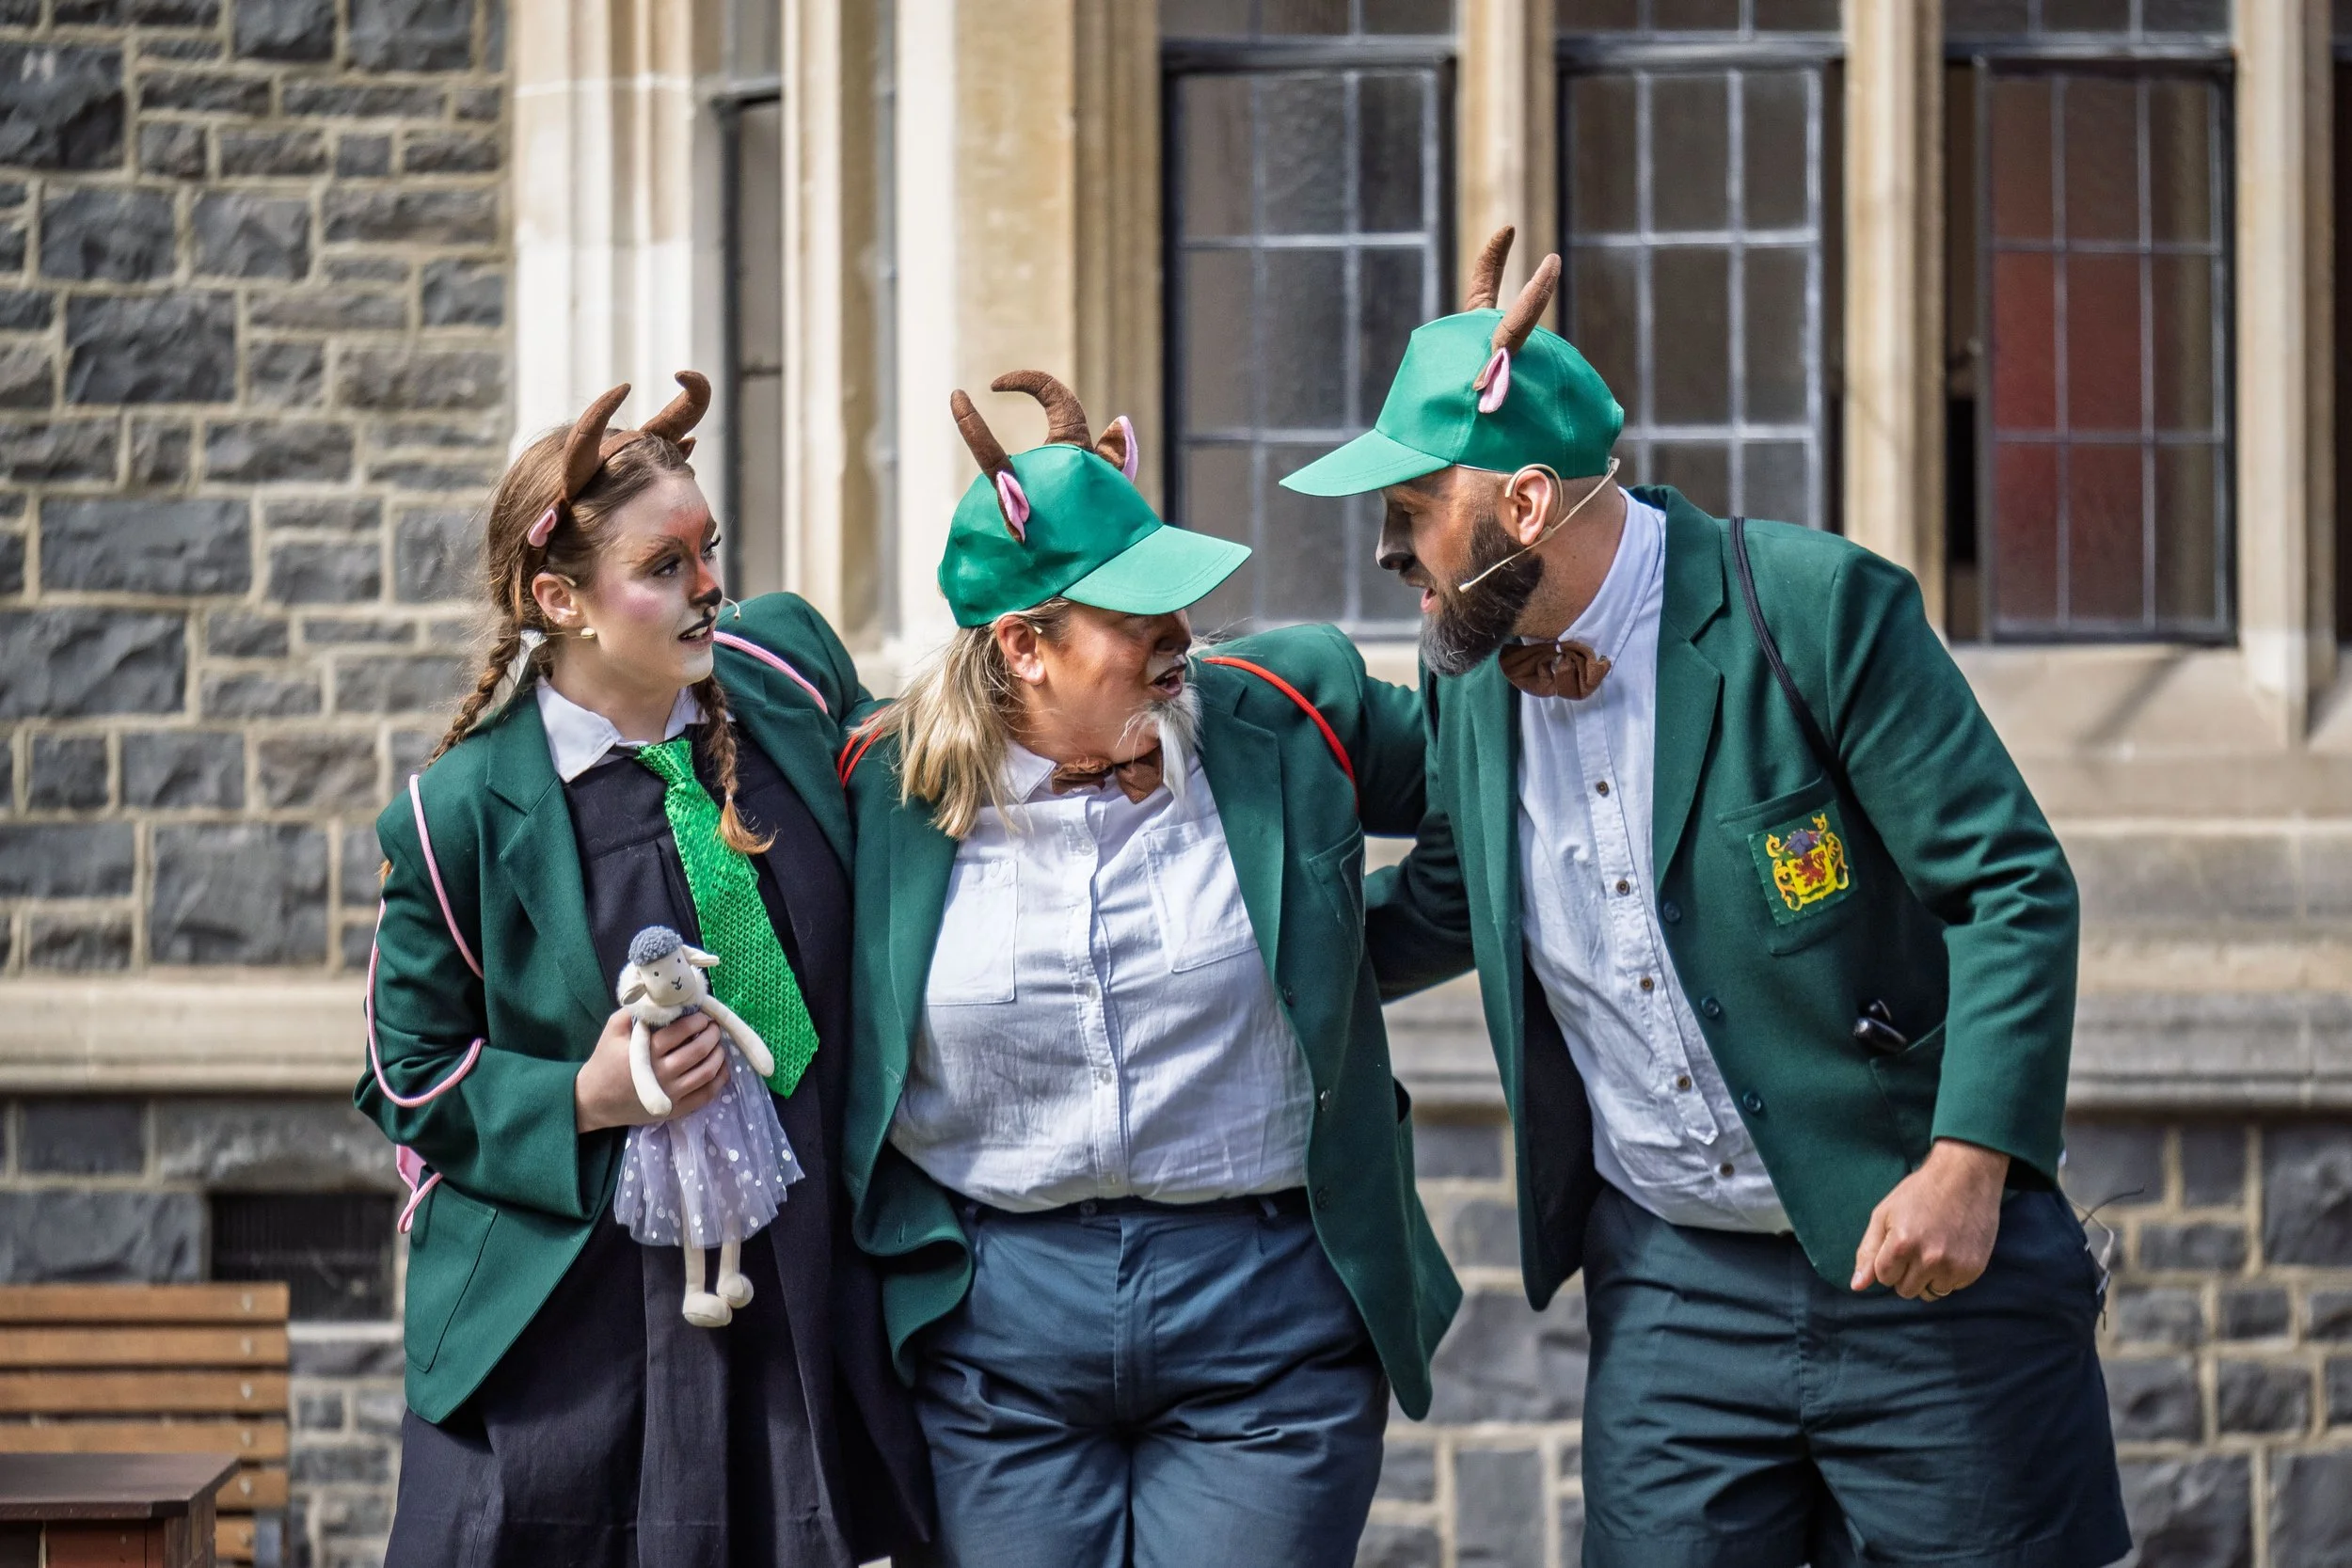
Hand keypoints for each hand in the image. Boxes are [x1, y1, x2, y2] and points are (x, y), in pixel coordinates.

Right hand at [574, 1008, 726, 1132]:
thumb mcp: (613, 1031)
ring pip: (707, 1072)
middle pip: (699, 1051)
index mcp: (647, 1052)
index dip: (697, 1020)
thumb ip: (634, 1012)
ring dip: (719, 1055)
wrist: (594, 1101)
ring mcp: (671, 1094)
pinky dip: (719, 1080)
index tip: (702, 1016)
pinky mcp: (676, 1110)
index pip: (682, 1031)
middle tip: (713, 1028)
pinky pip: (706, 1095)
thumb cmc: (605, 1063)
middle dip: (712, 1035)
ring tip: (717, 1045)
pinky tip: (720, 1068)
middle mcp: (662, 1073)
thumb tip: (657, 997)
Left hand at [1850, 1138, 2009, 1299]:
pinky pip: (1952, 1287)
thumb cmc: (1920, 1192)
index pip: (1884, 1277)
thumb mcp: (1885, 1214)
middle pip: (1905, 1290)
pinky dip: (1948, 1274)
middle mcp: (1928, 1259)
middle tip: (1916, 1245)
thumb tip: (1856, 1286)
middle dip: (1906, 1273)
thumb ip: (1868, 1252)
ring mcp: (1953, 1266)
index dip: (1888, 1261)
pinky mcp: (1973, 1269)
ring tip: (1934, 1247)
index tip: (1898, 1243)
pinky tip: (1951, 1248)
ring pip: (1929, 1293)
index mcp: (1900, 1245)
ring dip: (1928, 1278)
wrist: (1966, 1176)